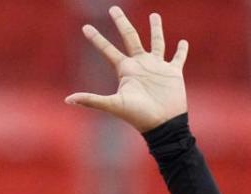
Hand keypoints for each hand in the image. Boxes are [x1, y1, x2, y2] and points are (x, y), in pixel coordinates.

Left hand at [65, 6, 187, 132]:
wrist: (162, 125)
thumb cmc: (137, 116)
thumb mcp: (113, 105)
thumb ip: (91, 100)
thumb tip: (67, 100)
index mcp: (126, 70)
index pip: (108, 50)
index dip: (96, 39)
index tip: (85, 27)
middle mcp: (140, 65)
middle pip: (130, 37)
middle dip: (121, 23)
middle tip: (113, 8)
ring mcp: (157, 68)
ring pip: (156, 42)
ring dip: (156, 29)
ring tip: (154, 15)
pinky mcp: (173, 73)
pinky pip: (178, 58)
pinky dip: (181, 50)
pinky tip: (183, 42)